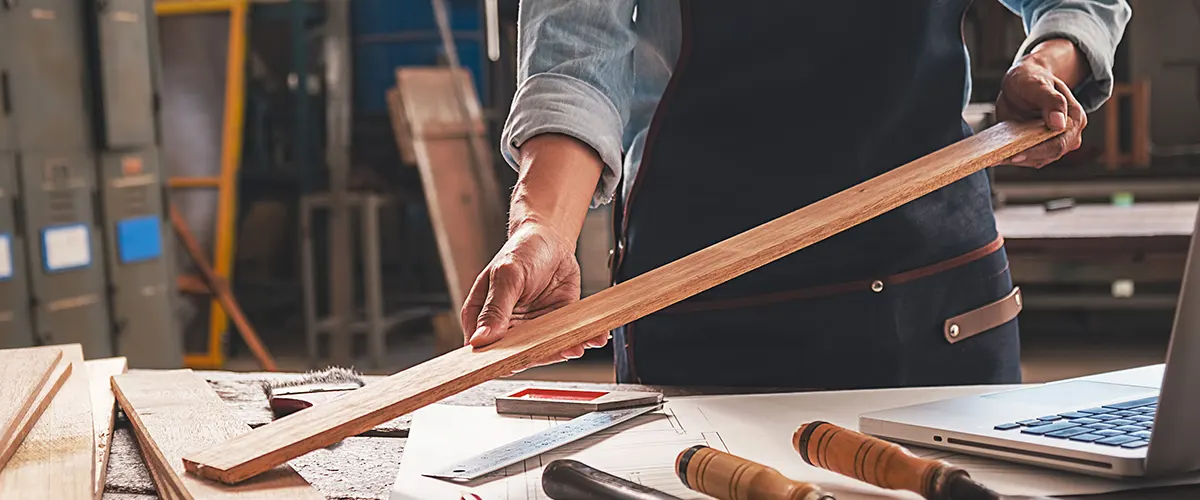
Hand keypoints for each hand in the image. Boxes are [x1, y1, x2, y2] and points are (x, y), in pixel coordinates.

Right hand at [461, 220, 609, 373]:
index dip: (496, 361)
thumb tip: (480, 340)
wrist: (551, 238)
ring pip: (546, 350)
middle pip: (518, 355)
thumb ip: (495, 308)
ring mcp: (532, 329)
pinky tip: (595, 338)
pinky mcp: (557, 325)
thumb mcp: (506, 275)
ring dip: (565, 349)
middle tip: (559, 351)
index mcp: (481, 317)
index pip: (484, 350)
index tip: (516, 363)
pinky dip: (583, 340)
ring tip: (578, 346)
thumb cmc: (521, 250)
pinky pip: (568, 338)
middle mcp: (507, 327)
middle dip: (541, 356)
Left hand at [995, 52, 1086, 167]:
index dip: (1039, 150)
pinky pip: (1026, 157)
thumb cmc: (1032, 79)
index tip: (1017, 154)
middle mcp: (1068, 134)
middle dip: (1024, 157)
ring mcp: (1054, 142)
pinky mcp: (1039, 147)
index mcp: (1074, 118)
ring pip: (1036, 159)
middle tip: (1000, 158)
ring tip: (994, 158)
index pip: (1059, 142)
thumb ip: (1050, 101)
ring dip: (1016, 159)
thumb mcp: (1038, 85)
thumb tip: (1059, 124)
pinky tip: (996, 156)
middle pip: (1048, 154)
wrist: (1024, 81)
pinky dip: (1011, 157)